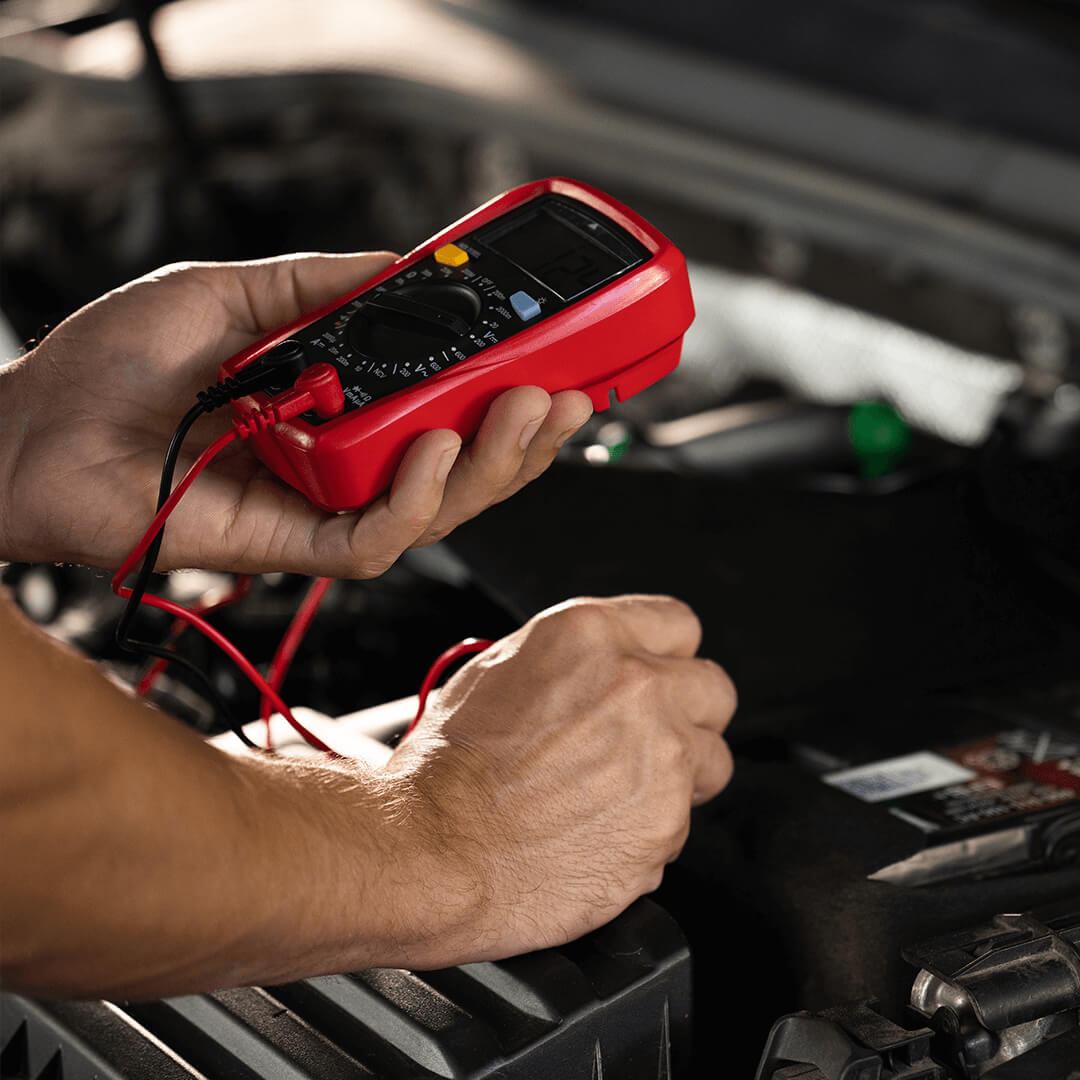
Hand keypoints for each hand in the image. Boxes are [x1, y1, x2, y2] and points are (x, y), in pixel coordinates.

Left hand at [0, 254, 591, 575]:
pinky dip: (415, 498)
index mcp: (338, 408)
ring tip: (527, 413)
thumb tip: (404, 266)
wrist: (34, 430)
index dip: (505, 393)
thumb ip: (322, 285)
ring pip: (437, 510)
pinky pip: (377, 538)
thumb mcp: (234, 292)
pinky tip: (432, 449)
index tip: (555, 358)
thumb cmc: (114, 369)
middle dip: (524, 437)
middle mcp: (341, 464)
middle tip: (566, 392)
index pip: (443, 410)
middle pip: (460, 468)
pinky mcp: (291, 546)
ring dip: (492, 464)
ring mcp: (321, 509)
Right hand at [385, 595, 735, 965]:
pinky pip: (682, 822)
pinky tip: (597, 833)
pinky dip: (650, 831)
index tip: (660, 676)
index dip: (666, 656)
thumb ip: (574, 659)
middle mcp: (637, 686)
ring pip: (712, 760)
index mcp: (592, 636)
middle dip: (688, 714)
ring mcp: (662, 756)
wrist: (433, 850)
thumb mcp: (498, 669)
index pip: (678, 625)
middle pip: (714, 689)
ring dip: (680, 776)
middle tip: (648, 740)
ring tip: (618, 795)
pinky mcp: (667, 824)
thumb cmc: (447, 768)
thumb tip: (606, 666)